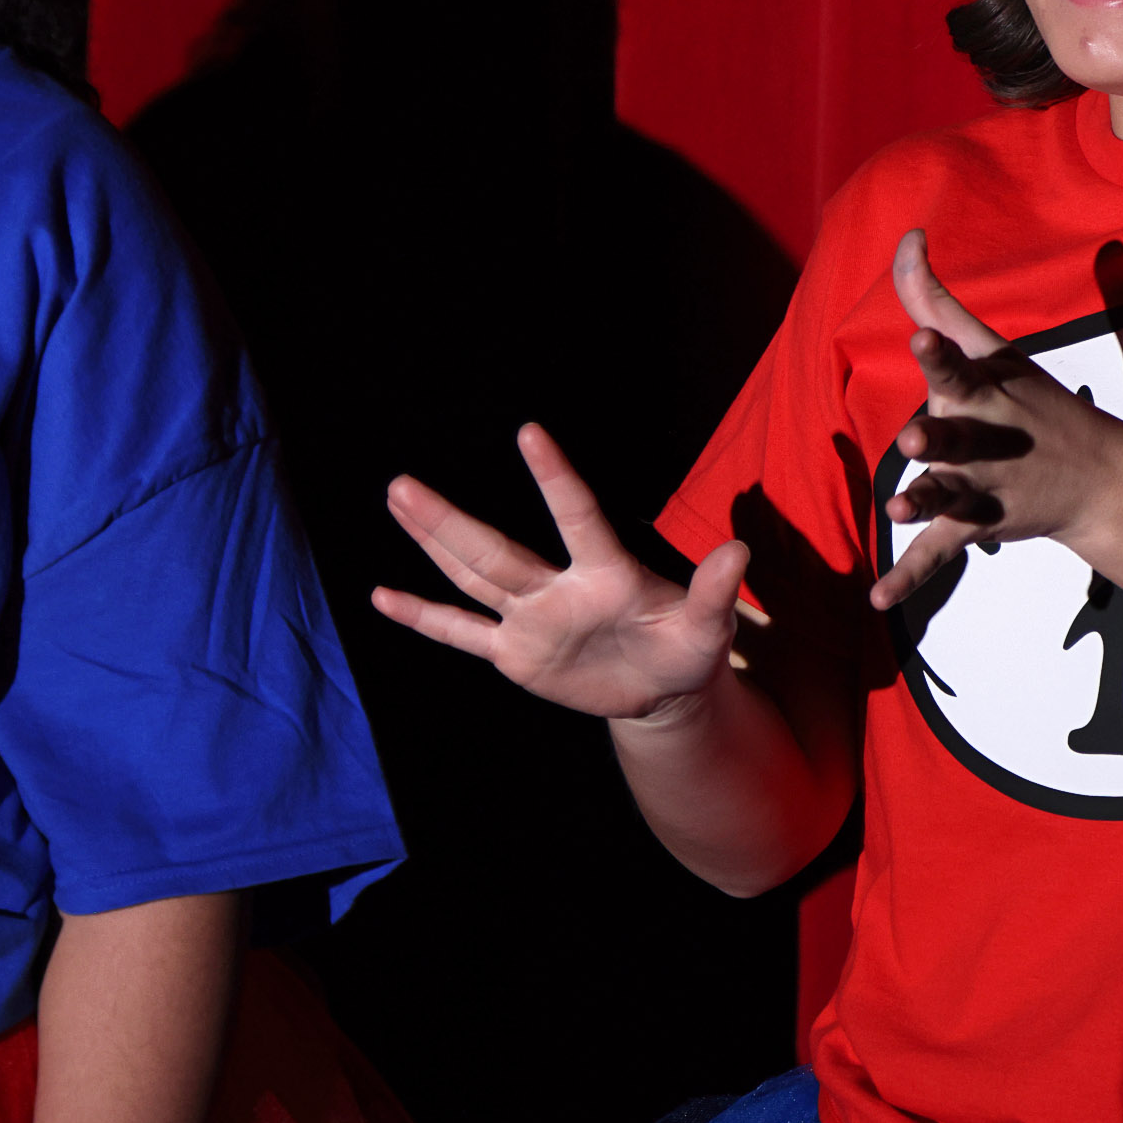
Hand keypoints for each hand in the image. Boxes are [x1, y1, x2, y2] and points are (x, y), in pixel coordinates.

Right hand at [374, 424, 752, 722]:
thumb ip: (714, 592)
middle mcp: (558, 588)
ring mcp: (531, 618)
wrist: (661, 689)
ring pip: (471, 577)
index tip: (529, 433)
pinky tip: (383, 597)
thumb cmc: (686, 648)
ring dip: (432, 543)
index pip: (575, 517)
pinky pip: (462, 633)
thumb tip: (739, 550)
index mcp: (605, 573)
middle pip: (495, 551)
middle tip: (403, 483)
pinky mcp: (515, 653)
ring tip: (398, 500)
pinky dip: (424, 617)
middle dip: (448, 521)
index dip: (554, 479)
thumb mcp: (709, 629)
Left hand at [868, 230, 1122, 610]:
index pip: (957, 367)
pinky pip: (937, 556)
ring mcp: (981, 488)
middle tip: (914, 439)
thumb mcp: (991, 348)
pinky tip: (877, 600)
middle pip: (954, 439)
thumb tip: (907, 237)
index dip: (939, 353)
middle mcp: (983, 441)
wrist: (1099, 478)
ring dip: (924, 503)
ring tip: (896, 511)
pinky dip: (909, 579)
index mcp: (986, 393)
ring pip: (946, 497)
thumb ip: (937, 298)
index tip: (921, 336)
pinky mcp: (975, 528)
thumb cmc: (1031, 402)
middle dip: (937, 439)